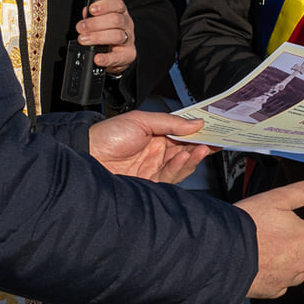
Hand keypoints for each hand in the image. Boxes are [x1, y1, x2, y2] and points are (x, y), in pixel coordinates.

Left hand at [77, 0, 136, 74]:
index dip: (104, 6)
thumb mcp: (100, 21)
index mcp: (120, 12)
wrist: (117, 52)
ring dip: (97, 37)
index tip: (92, 9)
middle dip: (95, 23)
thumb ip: (92, 16)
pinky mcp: (128, 55)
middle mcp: (127, 24)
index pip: (117, 4)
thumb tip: (86, 12)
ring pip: (117, 36)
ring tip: (84, 40)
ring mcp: (129, 40)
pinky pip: (118, 57)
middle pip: (116, 20)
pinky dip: (106, 58)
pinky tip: (97, 58)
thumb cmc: (107, 32)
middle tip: (81, 28)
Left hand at [89, 110, 209, 182]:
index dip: (199, 132)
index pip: (183, 134)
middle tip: (216, 141)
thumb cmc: (107, 135)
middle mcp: (157, 153)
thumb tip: (196, 122)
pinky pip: (170, 177)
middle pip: (186, 150)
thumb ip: (170, 122)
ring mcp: (154, 168)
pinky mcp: (150, 183)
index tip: (215, 130)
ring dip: (194, 157)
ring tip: (203, 148)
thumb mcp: (141, 120)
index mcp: (156, 135)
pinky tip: (185, 157)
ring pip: (182, 165)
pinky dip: (180, 167)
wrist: (88, 154)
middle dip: (202, 146)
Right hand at [239, 180, 303, 297]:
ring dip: (302, 263)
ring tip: (287, 252)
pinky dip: (283, 276)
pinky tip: (271, 266)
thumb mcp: (276, 198)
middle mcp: (302, 261)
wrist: (220, 253)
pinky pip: (285, 284)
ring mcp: (288, 278)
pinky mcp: (272, 290)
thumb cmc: (248, 223)